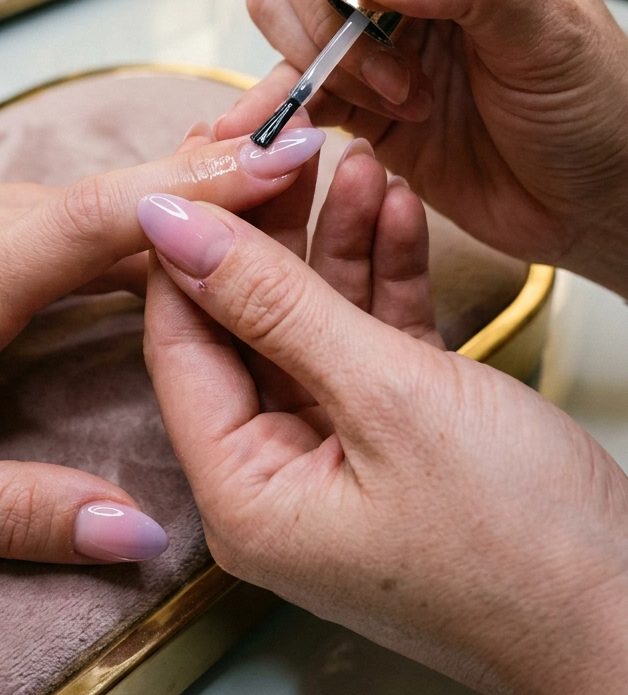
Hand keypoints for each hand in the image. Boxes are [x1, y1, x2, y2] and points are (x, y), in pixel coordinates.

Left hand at [0, 123, 322, 563]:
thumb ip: (10, 513)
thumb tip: (136, 533)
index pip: (104, 221)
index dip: (203, 188)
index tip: (286, 159)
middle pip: (108, 192)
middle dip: (211, 171)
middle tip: (311, 152)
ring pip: (78, 194)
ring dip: (168, 187)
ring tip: (262, 177)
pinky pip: (43, 202)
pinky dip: (114, 204)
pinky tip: (154, 215)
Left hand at [141, 166, 627, 694]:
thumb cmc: (520, 546)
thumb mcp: (387, 397)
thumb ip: (276, 302)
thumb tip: (174, 228)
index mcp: (243, 492)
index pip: (179, 343)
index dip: (188, 244)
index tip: (206, 158)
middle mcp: (278, 479)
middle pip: (246, 326)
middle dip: (275, 231)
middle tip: (289, 149)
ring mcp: (340, 459)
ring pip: (314, 325)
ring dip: (338, 243)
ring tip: (357, 160)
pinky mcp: (399, 441)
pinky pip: (370, 345)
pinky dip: (385, 281)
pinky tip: (395, 213)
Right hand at [220, 0, 627, 294]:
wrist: (585, 202)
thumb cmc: (593, 102)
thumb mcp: (550, 30)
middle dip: (328, 7)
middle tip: (400, 71)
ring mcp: (366, 16)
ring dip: (324, 58)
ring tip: (404, 101)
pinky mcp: (344, 83)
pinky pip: (280, 72)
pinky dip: (290, 100)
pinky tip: (330, 129)